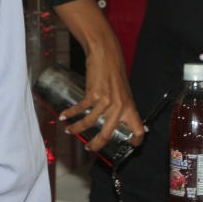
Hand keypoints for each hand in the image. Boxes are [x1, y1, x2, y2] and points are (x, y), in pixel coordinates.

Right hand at [52, 0, 144, 150]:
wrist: (106, 52)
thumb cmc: (114, 70)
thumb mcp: (122, 90)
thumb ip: (119, 105)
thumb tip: (112, 118)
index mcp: (129, 107)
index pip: (138, 129)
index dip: (136, 141)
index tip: (129, 146)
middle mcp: (119, 106)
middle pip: (108, 134)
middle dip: (96, 144)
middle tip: (89, 148)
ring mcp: (106, 100)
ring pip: (90, 123)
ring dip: (77, 129)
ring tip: (69, 131)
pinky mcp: (94, 93)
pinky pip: (80, 109)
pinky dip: (70, 114)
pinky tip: (64, 116)